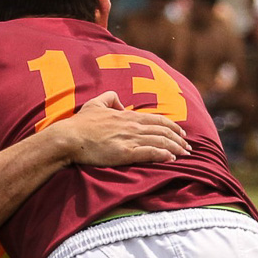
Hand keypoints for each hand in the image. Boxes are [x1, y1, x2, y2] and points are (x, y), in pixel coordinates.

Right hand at [47, 90, 189, 165]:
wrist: (69, 137)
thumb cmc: (80, 123)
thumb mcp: (95, 103)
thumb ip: (110, 98)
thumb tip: (121, 103)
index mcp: (127, 115)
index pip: (157, 120)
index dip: (172, 126)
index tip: (181, 134)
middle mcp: (132, 126)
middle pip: (163, 131)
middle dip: (179, 140)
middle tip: (189, 148)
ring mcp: (130, 139)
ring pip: (160, 142)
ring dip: (176, 148)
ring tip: (185, 155)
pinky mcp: (125, 153)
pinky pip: (150, 153)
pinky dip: (163, 155)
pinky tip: (172, 159)